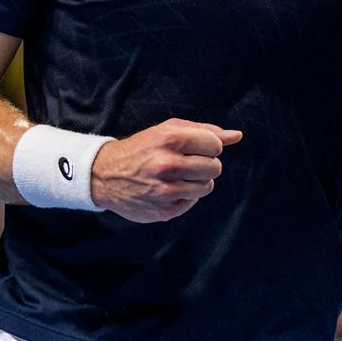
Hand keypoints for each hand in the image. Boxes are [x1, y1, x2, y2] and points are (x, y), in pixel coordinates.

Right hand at [91, 119, 242, 222]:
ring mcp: (165, 190)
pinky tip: (167, 189)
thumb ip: (204, 131)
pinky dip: (185, 196)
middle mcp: (167, 164)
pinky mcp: (164, 210)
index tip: (195, 148)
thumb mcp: (168, 130)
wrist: (104, 175)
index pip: (215, 145)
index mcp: (170, 139)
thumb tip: (237, 136)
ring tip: (178, 176)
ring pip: (207, 187)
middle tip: (187, 163)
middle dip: (205, 165)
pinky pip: (192, 202)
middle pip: (215, 167)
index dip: (208, 146)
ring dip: (197, 181)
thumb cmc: (143, 148)